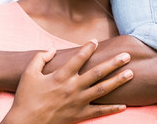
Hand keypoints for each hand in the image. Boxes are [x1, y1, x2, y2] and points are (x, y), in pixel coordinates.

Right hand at [1, 40, 132, 123]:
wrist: (26, 121)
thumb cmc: (26, 96)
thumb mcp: (29, 73)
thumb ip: (41, 57)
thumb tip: (52, 50)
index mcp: (61, 76)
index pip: (79, 58)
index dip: (88, 48)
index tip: (96, 41)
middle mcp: (72, 87)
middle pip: (98, 72)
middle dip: (114, 63)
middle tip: (127, 56)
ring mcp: (78, 102)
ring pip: (103, 90)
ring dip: (118, 81)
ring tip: (130, 74)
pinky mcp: (79, 115)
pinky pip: (99, 111)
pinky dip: (112, 108)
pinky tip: (124, 105)